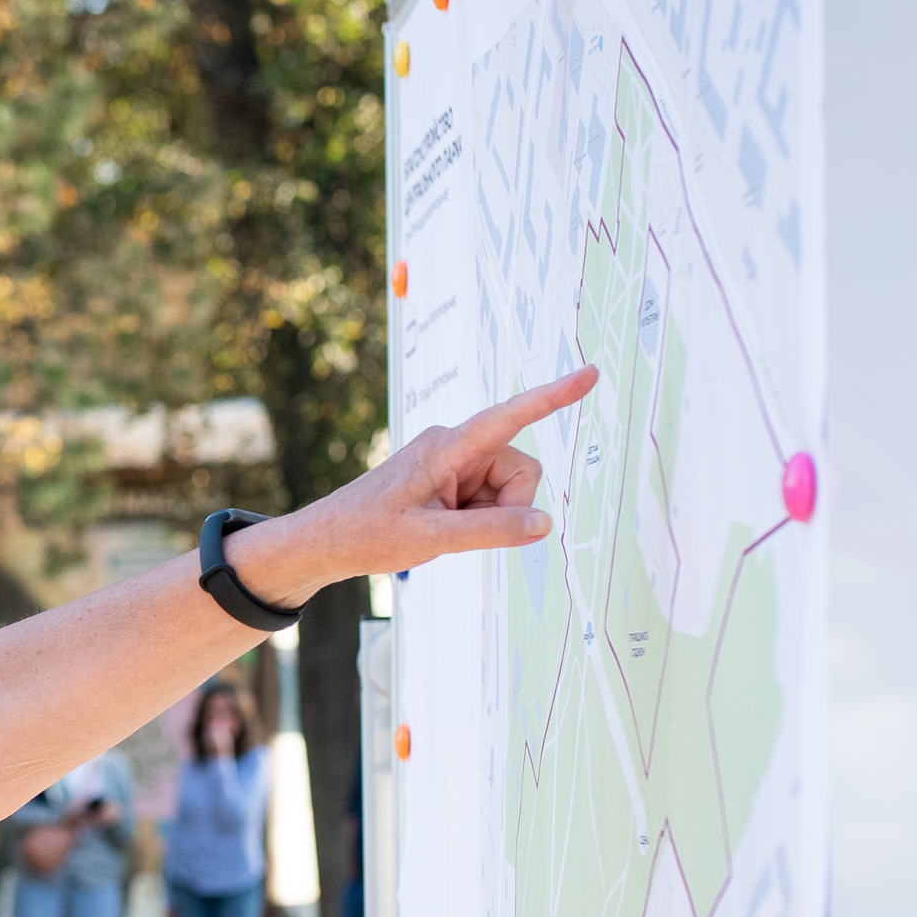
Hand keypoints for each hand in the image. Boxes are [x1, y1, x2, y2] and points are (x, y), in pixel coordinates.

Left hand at [226, 367, 598, 603]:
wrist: (325, 542)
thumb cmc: (368, 534)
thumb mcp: (432, 539)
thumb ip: (492, 530)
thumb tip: (543, 523)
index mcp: (447, 447)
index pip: (510, 416)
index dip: (554, 396)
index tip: (591, 374)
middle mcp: (454, 444)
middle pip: (519, 470)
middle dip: (508, 504)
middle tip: (460, 530)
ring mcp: (452, 460)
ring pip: (507, 488)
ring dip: (488, 515)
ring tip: (442, 528)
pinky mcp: (448, 476)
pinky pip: (488, 496)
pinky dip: (476, 517)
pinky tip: (441, 526)